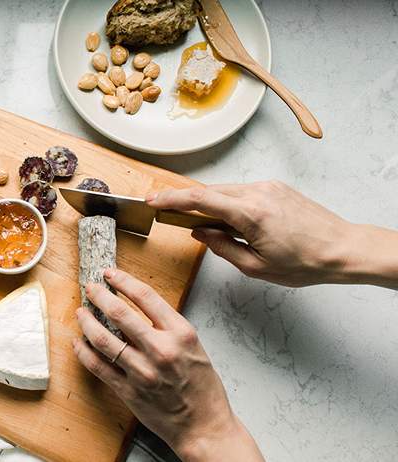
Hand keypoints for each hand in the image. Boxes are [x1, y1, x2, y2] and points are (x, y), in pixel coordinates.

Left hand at [73, 269, 263, 461]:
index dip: (123, 281)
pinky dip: (83, 351)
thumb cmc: (201, 386)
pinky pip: (98, 366)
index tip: (110, 274)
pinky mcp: (128, 391)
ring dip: (87, 322)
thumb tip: (136, 305)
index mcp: (180, 334)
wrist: (204, 425)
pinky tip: (78, 342)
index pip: (145, 296)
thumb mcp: (194, 346)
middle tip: (90, 288)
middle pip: (119, 314)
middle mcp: (161, 350)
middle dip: (99, 296)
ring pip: (103, 339)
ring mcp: (142, 372)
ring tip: (80, 312)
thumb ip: (167, 326)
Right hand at [147, 181, 363, 286]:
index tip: (153, 201)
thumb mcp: (256, 267)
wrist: (343, 249)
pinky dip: (228, 203)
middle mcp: (257, 193)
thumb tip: (199, 233)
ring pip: (225, 191)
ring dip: (208, 204)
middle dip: (185, 202)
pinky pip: (241, 192)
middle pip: (209, 192)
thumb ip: (222, 247)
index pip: (199, 200)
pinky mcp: (275, 188)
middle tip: (166, 213)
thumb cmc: (305, 263)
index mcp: (250, 214)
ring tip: (201, 224)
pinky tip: (228, 220)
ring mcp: (267, 187)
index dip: (171, 199)